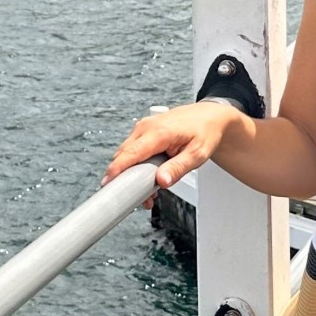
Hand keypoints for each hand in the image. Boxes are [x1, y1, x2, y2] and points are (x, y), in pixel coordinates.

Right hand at [103, 100, 239, 195]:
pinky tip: (148, 177)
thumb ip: (178, 168)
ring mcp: (142, 128)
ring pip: (126, 154)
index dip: (116, 170)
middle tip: (139, 199)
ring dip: (131, 173)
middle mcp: (146, 127)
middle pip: (123, 155)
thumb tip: (161, 181)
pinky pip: (132, 150)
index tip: (107, 185)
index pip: (131, 153)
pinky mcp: (143, 131)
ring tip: (149, 192)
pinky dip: (135, 165)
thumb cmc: (205, 132)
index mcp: (159, 132)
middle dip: (125, 178)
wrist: (209, 116)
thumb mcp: (198, 154)